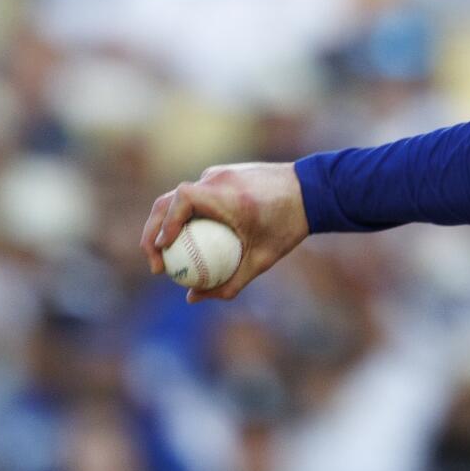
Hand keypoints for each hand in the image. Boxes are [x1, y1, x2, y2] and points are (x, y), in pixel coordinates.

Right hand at [142, 162, 309, 301]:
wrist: (315, 190)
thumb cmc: (290, 225)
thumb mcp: (263, 258)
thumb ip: (229, 281)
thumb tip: (192, 298)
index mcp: (225, 195)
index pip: (181, 201)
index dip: (164, 224)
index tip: (162, 249)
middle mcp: (217, 179)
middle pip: (169, 200)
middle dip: (154, 230)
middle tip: (155, 259)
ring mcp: (220, 173)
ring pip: (181, 196)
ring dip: (167, 222)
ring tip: (167, 252)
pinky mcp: (224, 173)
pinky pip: (198, 194)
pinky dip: (187, 215)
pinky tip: (192, 239)